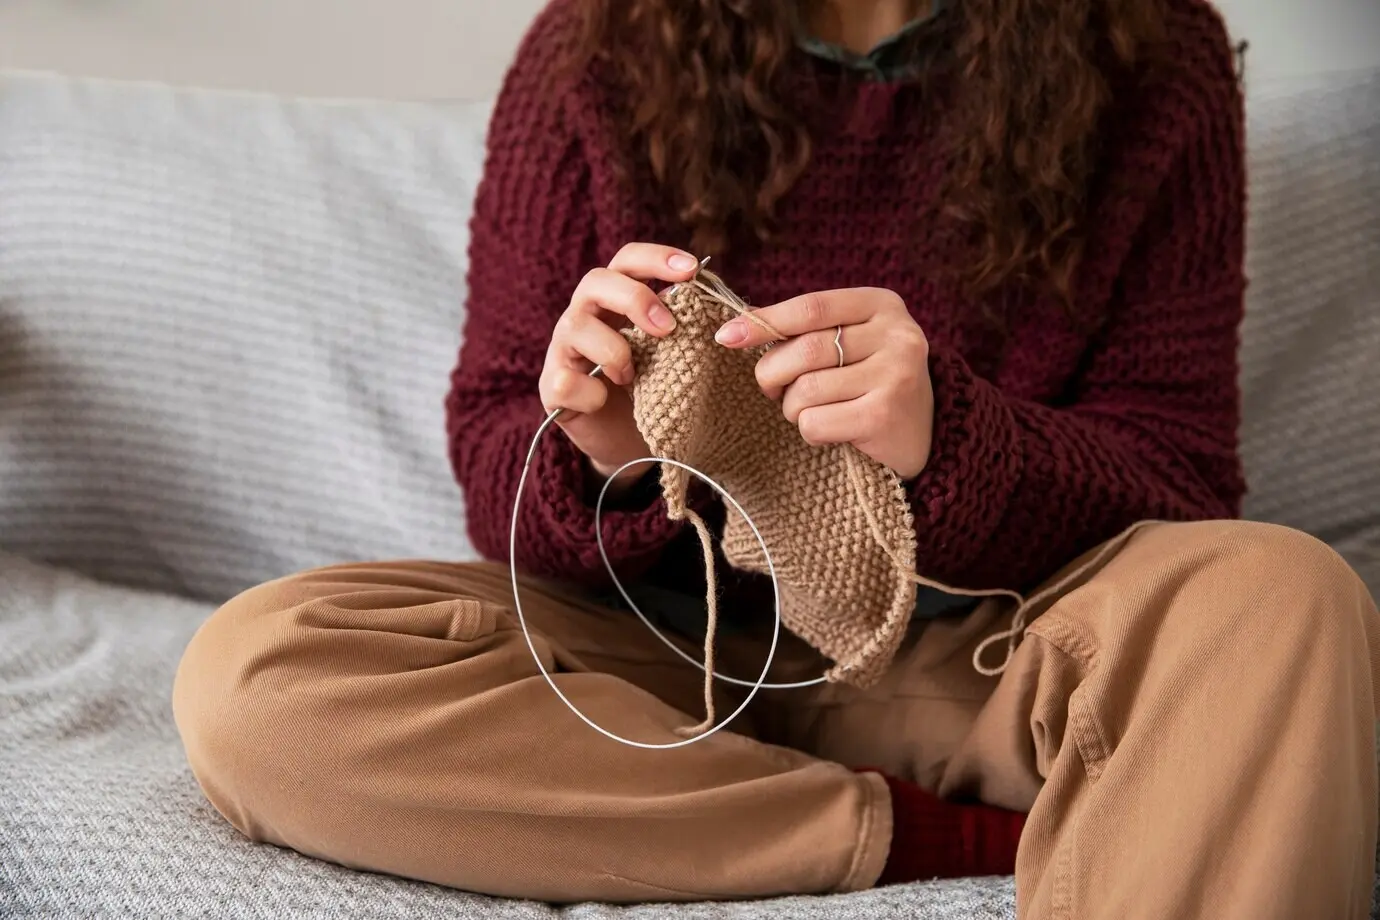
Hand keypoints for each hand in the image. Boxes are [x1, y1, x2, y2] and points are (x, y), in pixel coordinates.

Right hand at [539, 243, 701, 488]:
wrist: (629, 444)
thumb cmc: (656, 390)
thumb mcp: (680, 356)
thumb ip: (700, 330)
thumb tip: (744, 311)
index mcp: (616, 300)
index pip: (627, 260)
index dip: (655, 258)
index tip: (691, 269)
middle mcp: (585, 316)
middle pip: (595, 282)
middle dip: (635, 299)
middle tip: (668, 327)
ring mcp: (564, 350)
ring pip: (574, 327)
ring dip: (612, 349)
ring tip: (633, 375)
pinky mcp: (553, 387)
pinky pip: (563, 380)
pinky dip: (590, 391)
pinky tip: (604, 401)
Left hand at [714, 288, 934, 479]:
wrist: (926, 434)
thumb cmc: (870, 382)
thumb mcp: (851, 342)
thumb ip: (807, 329)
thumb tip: (738, 325)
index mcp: (883, 305)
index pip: (812, 307)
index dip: (765, 321)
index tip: (726, 336)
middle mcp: (897, 335)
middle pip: (805, 350)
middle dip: (773, 374)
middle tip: (773, 390)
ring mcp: (896, 375)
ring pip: (806, 390)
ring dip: (792, 408)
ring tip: (810, 410)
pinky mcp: (886, 416)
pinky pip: (816, 422)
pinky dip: (810, 431)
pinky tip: (831, 429)